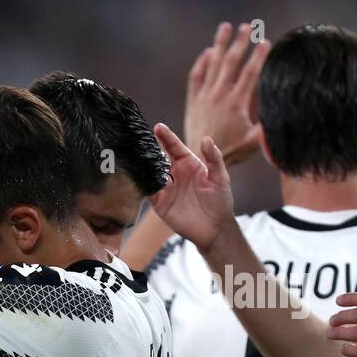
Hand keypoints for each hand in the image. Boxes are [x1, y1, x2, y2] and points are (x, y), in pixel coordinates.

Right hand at [150, 123, 238, 255]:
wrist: (214, 228)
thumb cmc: (220, 201)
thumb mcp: (220, 177)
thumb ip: (214, 158)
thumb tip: (206, 139)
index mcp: (189, 165)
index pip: (175, 148)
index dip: (166, 137)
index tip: (158, 127)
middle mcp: (175, 175)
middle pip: (159, 158)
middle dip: (149, 148)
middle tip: (141, 139)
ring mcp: (166, 189)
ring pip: (150, 174)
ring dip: (143, 165)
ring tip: (136, 155)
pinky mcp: (160, 204)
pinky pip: (148, 192)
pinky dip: (142, 185)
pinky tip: (138, 177)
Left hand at [184, 22, 268, 165]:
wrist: (200, 158)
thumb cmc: (230, 151)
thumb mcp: (252, 143)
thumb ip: (267, 130)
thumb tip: (287, 118)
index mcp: (236, 104)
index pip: (250, 74)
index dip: (258, 57)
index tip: (266, 42)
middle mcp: (219, 96)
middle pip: (231, 63)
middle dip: (240, 43)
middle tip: (247, 27)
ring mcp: (204, 97)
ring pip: (213, 65)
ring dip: (220, 44)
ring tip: (226, 27)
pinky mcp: (193, 101)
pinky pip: (196, 77)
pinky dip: (202, 63)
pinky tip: (209, 52)